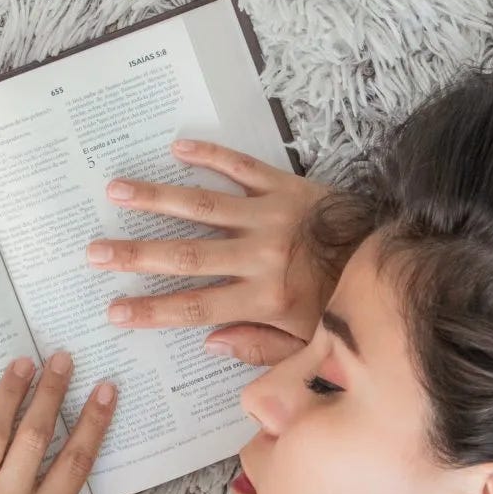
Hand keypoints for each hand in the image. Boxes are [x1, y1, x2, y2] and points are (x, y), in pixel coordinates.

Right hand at [87, 138, 359, 365]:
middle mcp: (262, 256)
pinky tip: (178, 146)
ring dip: (157, 197)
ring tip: (116, 189)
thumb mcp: (311, 344)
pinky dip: (210, 155)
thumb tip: (209, 342)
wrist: (398, 254)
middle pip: (187, 257)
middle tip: (94, 251)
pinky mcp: (286, 186)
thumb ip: (260, 347)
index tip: (114, 310)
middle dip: (135, 255)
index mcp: (267, 299)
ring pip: (203, 206)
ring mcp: (272, 216)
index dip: (152, 310)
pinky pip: (242, 166)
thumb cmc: (350, 305)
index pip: (197, 306)